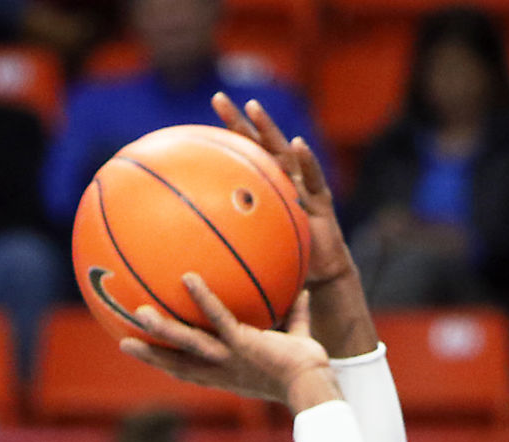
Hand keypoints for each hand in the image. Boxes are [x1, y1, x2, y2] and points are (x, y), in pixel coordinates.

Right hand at [121, 273, 335, 410]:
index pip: (191, 371)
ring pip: (186, 344)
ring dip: (162, 330)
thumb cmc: (305, 369)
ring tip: (137, 313)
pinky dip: (203, 298)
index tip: (150, 355)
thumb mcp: (297, 342)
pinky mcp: (242, 343)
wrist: (312, 384)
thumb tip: (305, 292)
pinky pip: (217, 318)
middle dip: (151, 354)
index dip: (168, 364)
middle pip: (177, 364)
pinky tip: (189, 277)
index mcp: (226, 375)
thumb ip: (296, 317)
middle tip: (123, 342)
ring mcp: (229, 357)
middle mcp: (221, 370)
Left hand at [213, 93, 355, 286]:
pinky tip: (298, 144)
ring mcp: (302, 186)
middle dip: (238, 120)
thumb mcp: (252, 253)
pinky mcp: (322, 199)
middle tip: (217, 98)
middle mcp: (282, 179)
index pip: (240, 157)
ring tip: (253, 107)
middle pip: (257, 144)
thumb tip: (186, 256)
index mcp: (265, 189)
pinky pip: (313, 177)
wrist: (321, 276)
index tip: (195, 125)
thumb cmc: (284, 263)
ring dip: (267, 128)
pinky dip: (307, 160)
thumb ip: (230, 244)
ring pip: (282, 152)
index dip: (221, 138)